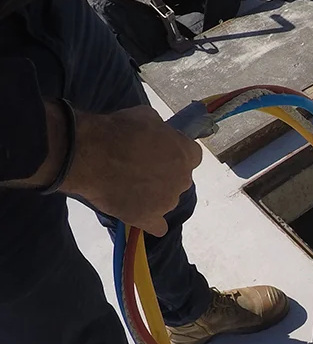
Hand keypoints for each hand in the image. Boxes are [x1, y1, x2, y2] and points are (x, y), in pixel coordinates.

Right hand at [60, 105, 202, 236]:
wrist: (90, 155)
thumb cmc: (118, 130)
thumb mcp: (146, 117)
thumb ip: (160, 131)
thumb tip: (159, 135)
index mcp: (186, 155)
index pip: (192, 156)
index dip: (176, 153)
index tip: (160, 151)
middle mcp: (182, 180)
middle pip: (179, 179)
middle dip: (164, 174)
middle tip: (139, 168)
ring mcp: (167, 202)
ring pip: (167, 200)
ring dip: (154, 195)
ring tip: (127, 186)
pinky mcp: (148, 218)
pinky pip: (157, 226)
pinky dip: (150, 221)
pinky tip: (140, 215)